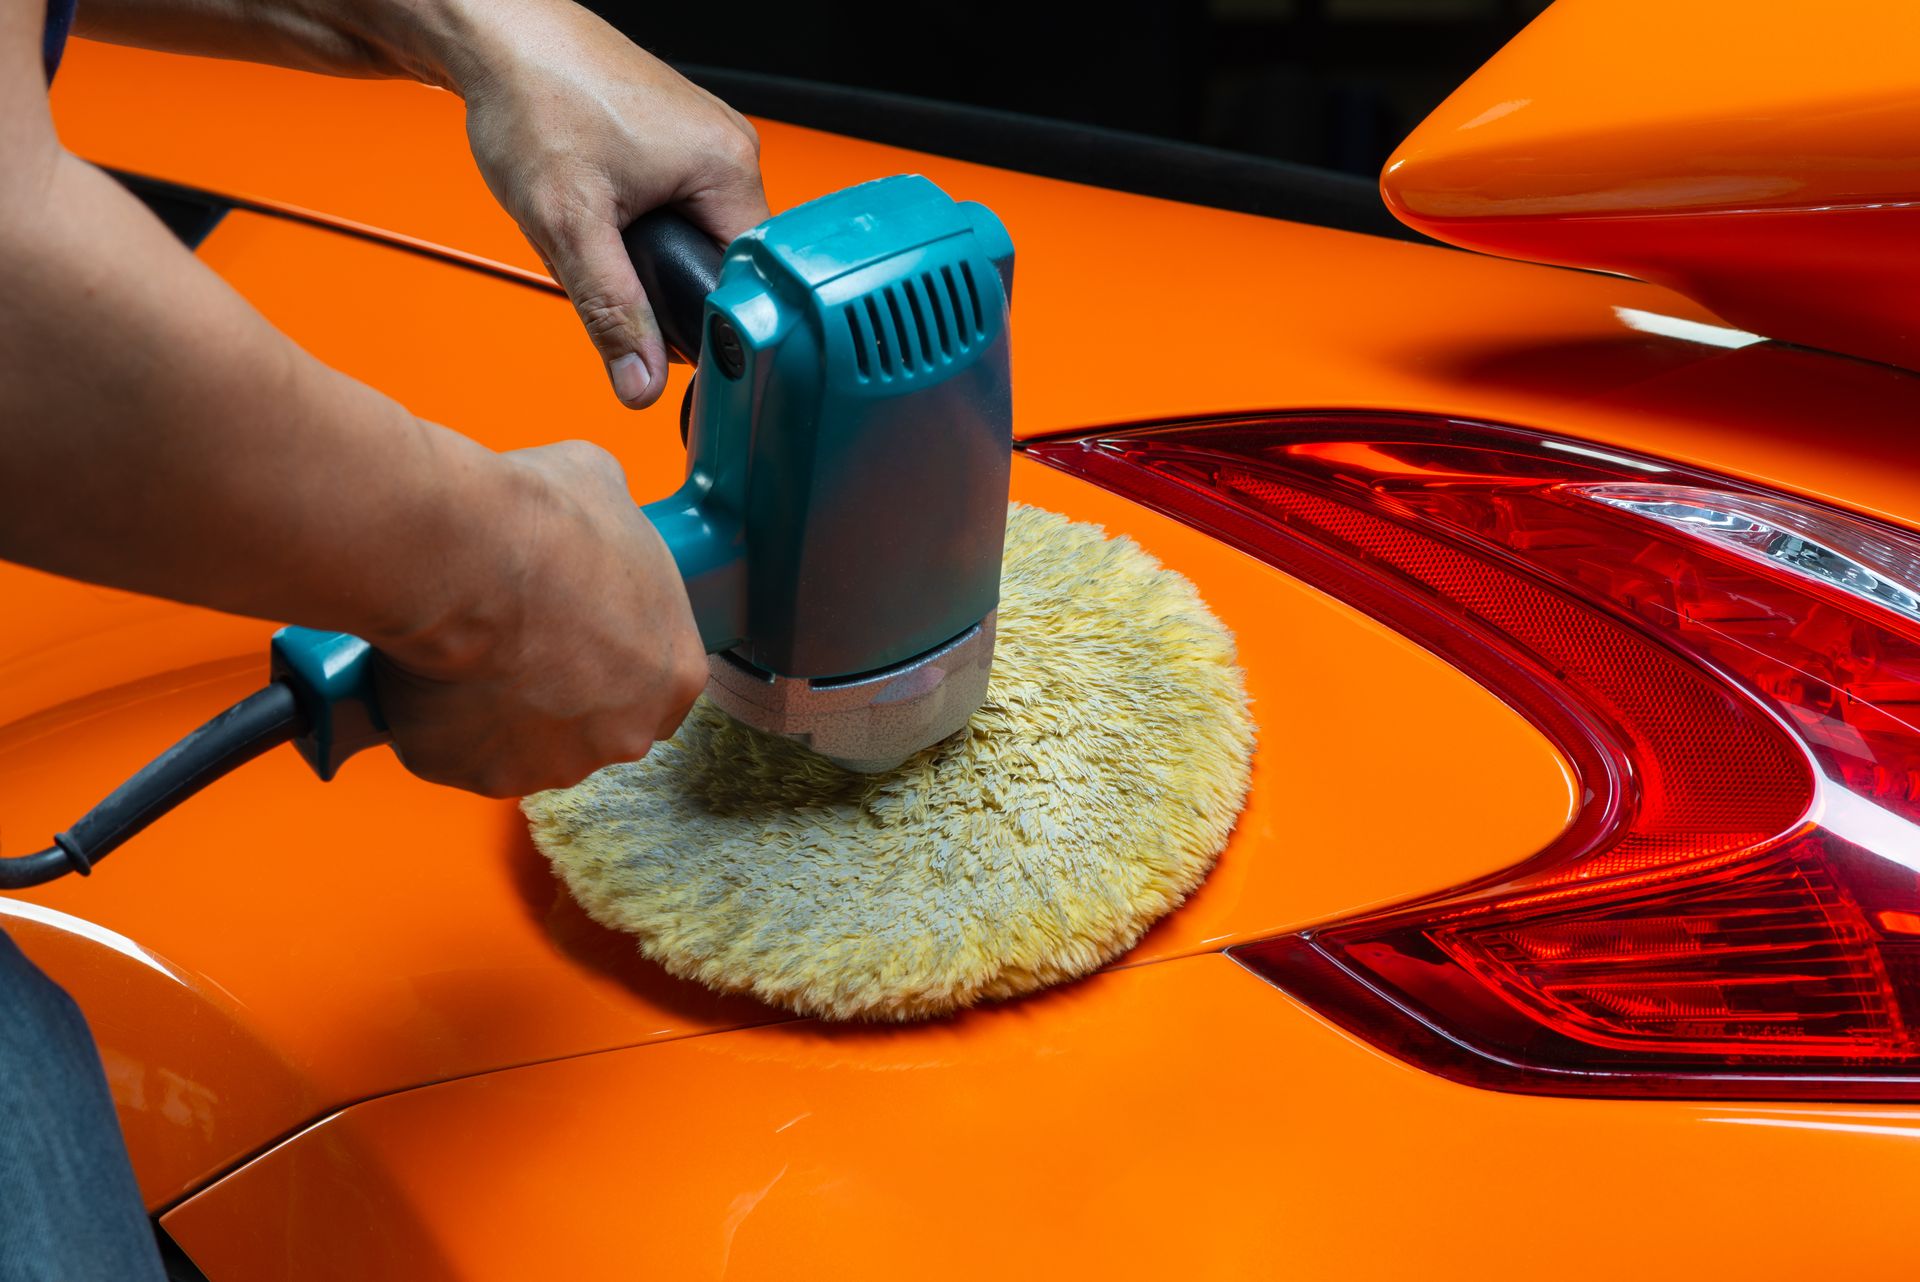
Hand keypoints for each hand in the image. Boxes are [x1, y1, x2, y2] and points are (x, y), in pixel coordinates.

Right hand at [371, 440, 708, 796]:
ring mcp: (551, 764)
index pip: (658, 687)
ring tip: (466, 647)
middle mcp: (624, 734)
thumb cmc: (543, 525)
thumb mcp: (606, 491)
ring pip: (523, 745)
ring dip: (498, 710)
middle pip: (594, 725)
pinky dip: (437, 721)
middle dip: (558, 691)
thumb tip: (592, 511)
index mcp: (674, 673)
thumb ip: (614, 528)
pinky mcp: (478, 774)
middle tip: (515, 635)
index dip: (614, 660)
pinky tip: (427, 670)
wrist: (463, 558)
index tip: (577, 636)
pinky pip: (457, 752)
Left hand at [451, 2, 769, 408]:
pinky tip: (595, 203)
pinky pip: (672, 209)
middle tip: (601, 259)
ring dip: (640, 253)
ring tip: (591, 222)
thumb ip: (611, 311)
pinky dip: (630, 223)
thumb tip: (641, 385)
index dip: (706, 321)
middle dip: (658, 282)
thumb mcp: (568, 223)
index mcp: (730, 169)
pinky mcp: (677, 140)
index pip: (749, 283)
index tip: (661, 335)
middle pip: (718, 264)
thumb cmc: (533, 96)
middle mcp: (731, 152)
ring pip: (690, 238)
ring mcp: (706, 142)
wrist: (496, 33)